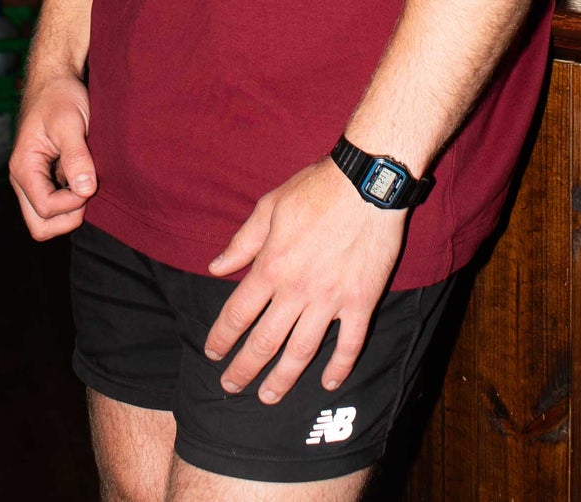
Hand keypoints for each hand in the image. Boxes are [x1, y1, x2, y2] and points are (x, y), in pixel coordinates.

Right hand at [8, 72, 96, 240]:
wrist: (55, 78)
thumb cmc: (59, 96)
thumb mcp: (70, 123)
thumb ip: (76, 157)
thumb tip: (85, 190)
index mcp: (24, 167)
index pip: (45, 210)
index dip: (72, 204)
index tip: (89, 182)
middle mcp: (23, 178)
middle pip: (40, 225)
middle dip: (67, 218)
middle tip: (87, 193)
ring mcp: (33, 178)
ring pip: (46, 217)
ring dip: (70, 209)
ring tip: (86, 182)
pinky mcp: (45, 175)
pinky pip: (54, 202)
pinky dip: (71, 198)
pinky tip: (84, 176)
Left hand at [204, 158, 405, 403]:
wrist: (367, 183)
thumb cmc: (315, 189)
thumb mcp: (270, 206)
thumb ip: (242, 242)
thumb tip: (215, 268)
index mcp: (271, 266)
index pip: (238, 313)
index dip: (222, 337)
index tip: (213, 353)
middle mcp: (297, 290)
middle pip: (264, 340)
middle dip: (244, 368)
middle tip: (231, 386)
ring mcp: (331, 299)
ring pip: (302, 351)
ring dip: (283, 378)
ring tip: (268, 397)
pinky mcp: (361, 301)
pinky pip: (349, 343)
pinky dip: (339, 367)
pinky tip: (328, 383)